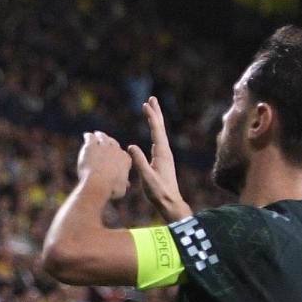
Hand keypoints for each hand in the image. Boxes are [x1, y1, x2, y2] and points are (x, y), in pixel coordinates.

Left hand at [77, 131, 130, 199]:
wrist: (99, 183)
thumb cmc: (110, 188)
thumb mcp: (120, 189)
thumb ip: (124, 184)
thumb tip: (127, 185)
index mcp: (125, 159)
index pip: (123, 154)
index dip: (118, 155)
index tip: (114, 157)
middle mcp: (116, 150)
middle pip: (113, 143)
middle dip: (110, 142)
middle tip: (105, 142)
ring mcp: (104, 146)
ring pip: (102, 137)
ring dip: (100, 136)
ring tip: (96, 135)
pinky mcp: (92, 145)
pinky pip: (91, 137)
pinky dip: (89, 136)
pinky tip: (86, 136)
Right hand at [127, 97, 191, 221]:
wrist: (170, 203)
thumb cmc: (158, 192)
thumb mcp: (147, 177)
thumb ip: (139, 161)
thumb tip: (131, 145)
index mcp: (162, 153)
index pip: (156, 130)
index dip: (151, 116)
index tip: (146, 104)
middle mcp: (165, 152)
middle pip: (160, 128)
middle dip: (155, 113)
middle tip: (152, 99)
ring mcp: (165, 156)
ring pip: (160, 133)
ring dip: (155, 120)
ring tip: (151, 110)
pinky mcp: (163, 160)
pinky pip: (158, 140)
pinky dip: (155, 131)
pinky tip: (153, 131)